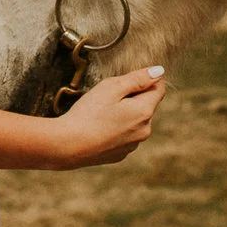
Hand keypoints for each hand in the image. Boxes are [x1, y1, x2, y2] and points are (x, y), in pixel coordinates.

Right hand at [47, 65, 165, 166]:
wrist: (67, 145)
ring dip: (125, 114)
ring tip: (100, 114)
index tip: (126, 80)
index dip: (145, 79)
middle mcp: (144, 130)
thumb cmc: (88, 113)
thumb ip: (138, 78)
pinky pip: (124, 136)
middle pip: (146, 105)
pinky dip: (116, 129)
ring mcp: (133, 145)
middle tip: (107, 97)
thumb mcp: (112, 87)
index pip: (159, 89)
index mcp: (144, 112)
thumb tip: (159, 72)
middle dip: (132, 98)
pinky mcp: (120, 155)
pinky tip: (98, 128)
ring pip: (135, 121)